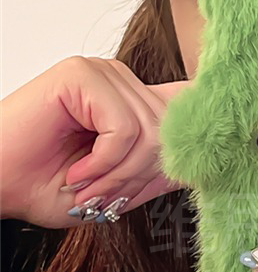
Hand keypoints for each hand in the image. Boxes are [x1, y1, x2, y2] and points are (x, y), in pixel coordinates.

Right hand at [0, 56, 188, 227]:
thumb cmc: (43, 185)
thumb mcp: (118, 187)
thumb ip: (158, 172)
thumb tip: (201, 165)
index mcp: (133, 101)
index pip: (187, 104)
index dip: (197, 133)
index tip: (199, 164)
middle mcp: (123, 82)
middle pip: (171, 131)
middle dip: (140, 176)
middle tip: (103, 197)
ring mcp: (103, 74)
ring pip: (150, 132)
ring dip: (118, 174)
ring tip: (87, 187)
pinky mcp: (82, 76)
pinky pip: (123, 128)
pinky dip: (104, 161)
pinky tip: (78, 171)